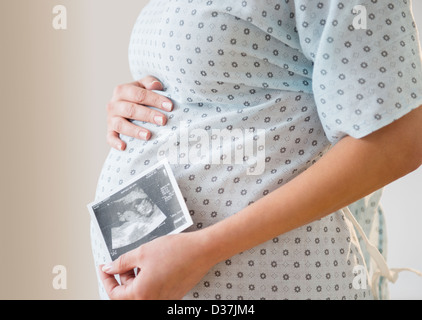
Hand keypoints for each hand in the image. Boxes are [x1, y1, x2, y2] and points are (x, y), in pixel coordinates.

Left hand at [99, 232, 213, 299]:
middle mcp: (153, 301)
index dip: (107, 279)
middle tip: (124, 261)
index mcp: (142, 294)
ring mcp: (164, 299)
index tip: (104, 268)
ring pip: (141, 293)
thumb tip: (109, 268)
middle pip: (128, 295)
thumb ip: (122, 262)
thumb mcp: (142, 252)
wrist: (202, 251)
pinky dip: (148, 281)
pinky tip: (152, 265)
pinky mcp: (173, 295)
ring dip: (136, 279)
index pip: (115, 293)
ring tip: (141, 259)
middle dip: (123, 278)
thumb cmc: (176, 251)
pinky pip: (154, 291)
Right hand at [106, 76, 172, 150]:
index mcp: (122, 90)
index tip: (169, 106)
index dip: (155, 99)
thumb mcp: (143, 86)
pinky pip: (110, 138)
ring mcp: (111, 119)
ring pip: (121, 124)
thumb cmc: (139, 97)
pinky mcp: (110, 131)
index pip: (139, 94)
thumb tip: (156, 85)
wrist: (125, 106)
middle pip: (130, 110)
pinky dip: (115, 142)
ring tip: (148, 135)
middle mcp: (114, 104)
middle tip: (163, 120)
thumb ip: (149, 82)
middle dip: (148, 115)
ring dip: (134, 130)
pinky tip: (124, 147)